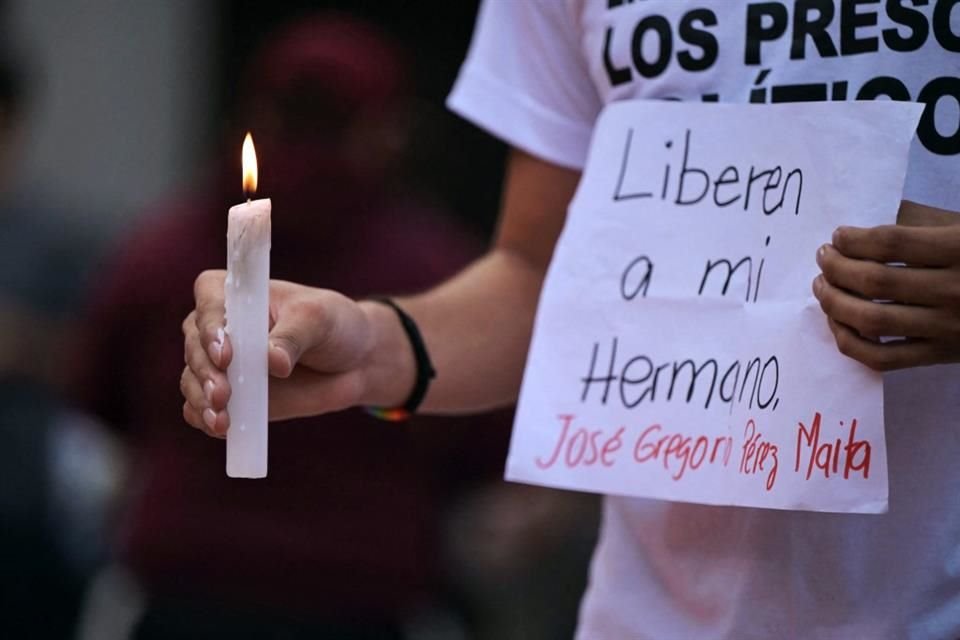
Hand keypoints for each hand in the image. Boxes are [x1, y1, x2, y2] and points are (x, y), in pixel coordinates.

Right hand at [181, 270, 389, 436]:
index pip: (209, 301)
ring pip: (193, 380)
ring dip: (202, 400)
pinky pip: (202, 409)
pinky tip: (219, 429)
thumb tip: (273, 361)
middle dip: (206, 373)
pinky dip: (204, 418)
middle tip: (222, 395)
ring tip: (221, 420)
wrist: (353, 362)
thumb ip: (293, 336)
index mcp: (237, 294)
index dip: (211, 328)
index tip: (227, 355)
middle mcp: (219, 327)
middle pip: (195, 346)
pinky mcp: (228, 397)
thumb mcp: (319, 319)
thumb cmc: (333, 325)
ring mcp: (221, 365)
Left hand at [813, 201, 959, 370]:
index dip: (854, 239)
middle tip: (823, 258)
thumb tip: (863, 232)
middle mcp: (955, 290)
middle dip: (837, 267)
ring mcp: (947, 328)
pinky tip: (837, 323)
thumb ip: (922, 225)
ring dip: (834, 303)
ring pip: (872, 320)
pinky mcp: (941, 356)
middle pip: (875, 280)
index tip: (838, 235)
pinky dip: (849, 342)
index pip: (891, 243)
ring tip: (821, 286)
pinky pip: (882, 358)